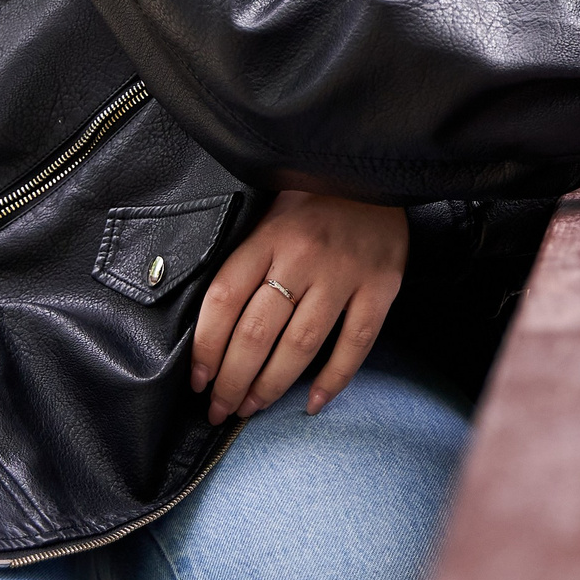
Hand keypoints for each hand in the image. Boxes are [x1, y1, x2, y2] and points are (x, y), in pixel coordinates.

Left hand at [191, 187, 407, 423]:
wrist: (378, 170)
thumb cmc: (316, 197)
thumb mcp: (270, 213)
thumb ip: (248, 258)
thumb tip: (214, 325)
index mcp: (269, 235)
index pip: (224, 300)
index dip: (206, 347)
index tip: (197, 379)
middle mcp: (304, 256)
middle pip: (257, 332)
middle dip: (232, 380)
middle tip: (219, 409)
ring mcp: (345, 272)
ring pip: (300, 345)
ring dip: (271, 386)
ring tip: (252, 408)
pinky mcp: (382, 285)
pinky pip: (355, 343)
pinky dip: (334, 379)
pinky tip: (313, 403)